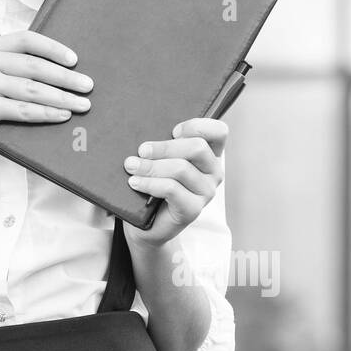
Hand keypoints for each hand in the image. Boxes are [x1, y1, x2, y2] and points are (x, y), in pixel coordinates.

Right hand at [0, 30, 94, 157]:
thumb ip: (3, 67)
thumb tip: (48, 70)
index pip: (25, 39)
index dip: (53, 48)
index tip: (75, 60)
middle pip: (34, 66)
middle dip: (66, 77)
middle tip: (88, 86)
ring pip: (31, 89)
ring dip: (62, 98)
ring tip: (82, 105)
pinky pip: (21, 110)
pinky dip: (45, 113)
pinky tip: (61, 116)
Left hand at [122, 117, 226, 245]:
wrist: (148, 224)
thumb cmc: (154, 184)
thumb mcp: (161, 160)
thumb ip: (163, 146)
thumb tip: (146, 139)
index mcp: (209, 155)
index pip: (219, 131)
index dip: (197, 126)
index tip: (173, 131)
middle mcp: (213, 172)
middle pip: (197, 147)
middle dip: (164, 147)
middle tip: (141, 150)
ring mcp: (206, 192)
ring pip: (181, 169)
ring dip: (150, 166)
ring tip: (131, 166)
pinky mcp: (193, 209)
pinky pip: (171, 189)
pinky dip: (150, 183)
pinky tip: (135, 182)